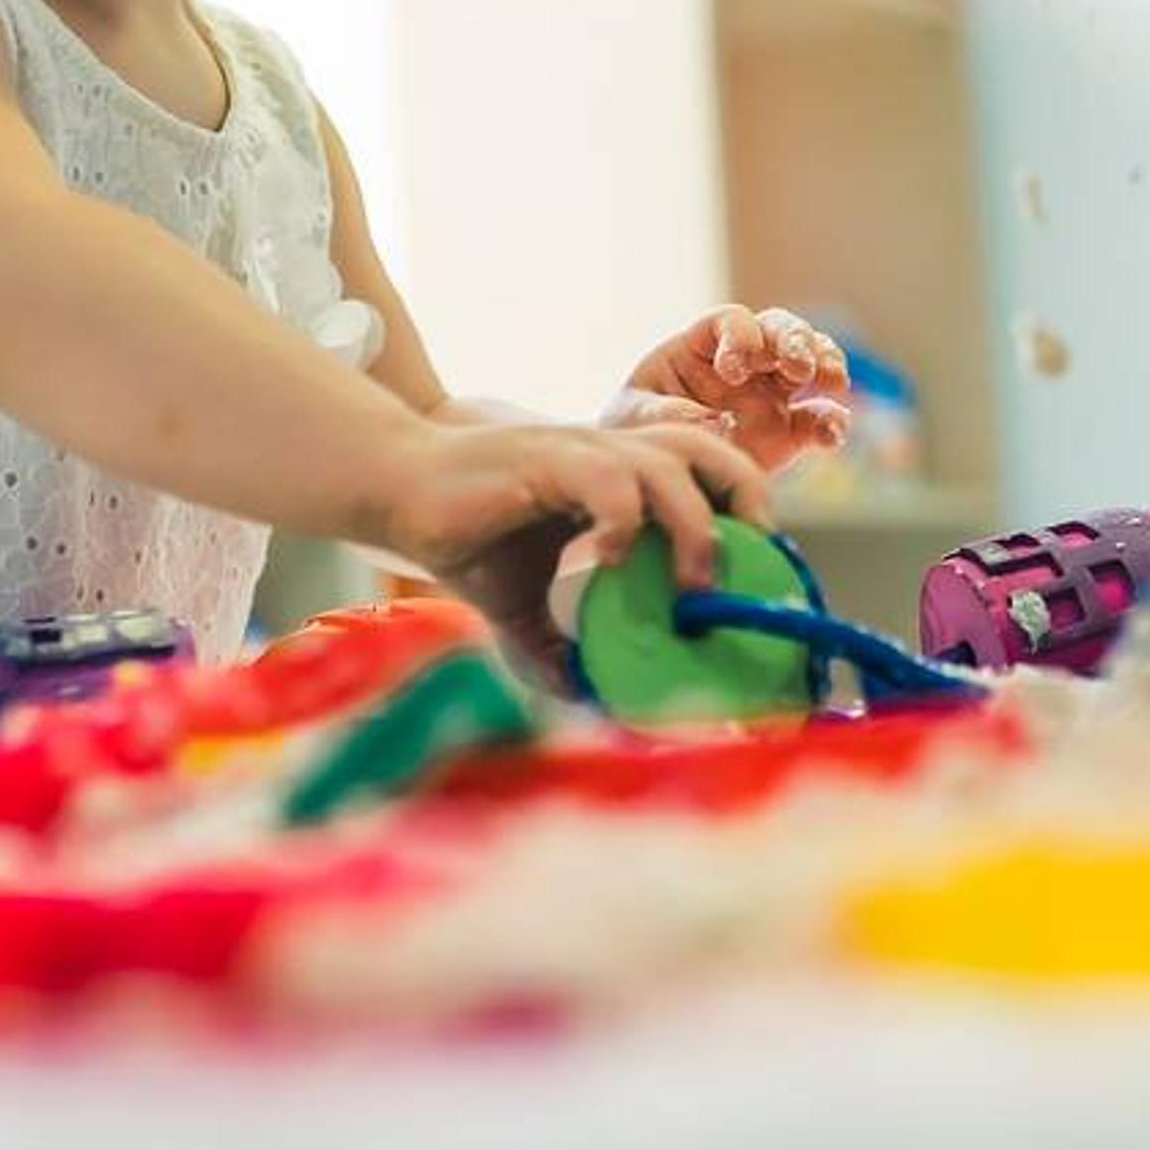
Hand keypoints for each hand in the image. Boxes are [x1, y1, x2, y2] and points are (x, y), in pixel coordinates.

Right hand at [374, 419, 772, 669]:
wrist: (394, 492)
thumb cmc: (463, 538)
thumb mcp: (519, 604)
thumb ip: (553, 648)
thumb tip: (582, 700)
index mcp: (616, 477)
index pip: (705, 470)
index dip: (742, 508)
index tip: (756, 570)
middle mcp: (608, 454)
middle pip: (709, 448)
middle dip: (747, 497)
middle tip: (754, 563)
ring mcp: (578, 453)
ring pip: (666, 463)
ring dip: (695, 524)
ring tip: (695, 584)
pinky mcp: (544, 460)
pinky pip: (606, 479)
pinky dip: (623, 518)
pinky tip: (610, 560)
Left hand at [610, 305, 853, 472]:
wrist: (650, 474)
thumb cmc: (636, 431)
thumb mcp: (636, 419)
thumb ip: (669, 415)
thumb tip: (717, 422)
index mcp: (702, 344)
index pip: (732, 321)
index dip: (740, 338)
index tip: (733, 371)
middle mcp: (744, 360)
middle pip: (781, 329)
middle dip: (796, 341)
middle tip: (800, 366)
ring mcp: (770, 392)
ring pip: (811, 361)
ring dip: (827, 364)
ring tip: (832, 384)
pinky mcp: (788, 430)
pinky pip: (820, 419)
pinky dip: (832, 423)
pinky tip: (831, 438)